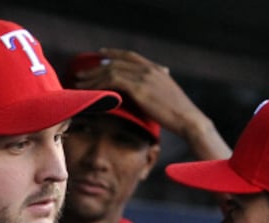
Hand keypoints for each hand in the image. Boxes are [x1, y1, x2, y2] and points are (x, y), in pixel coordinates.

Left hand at [71, 49, 230, 159]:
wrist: (188, 120)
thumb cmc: (179, 116)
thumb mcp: (168, 99)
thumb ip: (157, 93)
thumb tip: (148, 99)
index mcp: (156, 69)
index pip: (130, 56)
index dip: (113, 55)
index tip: (100, 56)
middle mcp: (149, 69)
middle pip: (116, 62)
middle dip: (96, 67)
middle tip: (82, 73)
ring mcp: (144, 77)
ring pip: (112, 70)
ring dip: (93, 77)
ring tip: (80, 83)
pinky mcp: (139, 88)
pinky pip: (114, 81)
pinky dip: (100, 85)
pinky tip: (91, 91)